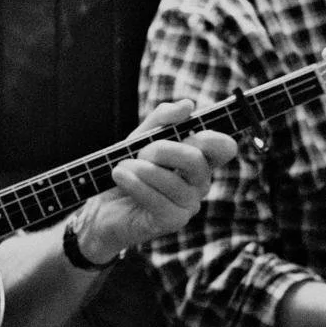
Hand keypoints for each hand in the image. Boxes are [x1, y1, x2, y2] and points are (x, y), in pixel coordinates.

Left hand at [71, 100, 238, 261]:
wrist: (101, 206)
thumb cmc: (127, 170)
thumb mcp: (140, 138)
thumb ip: (163, 119)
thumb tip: (188, 105)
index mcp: (198, 160)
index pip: (224, 148)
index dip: (213, 138)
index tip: (190, 134)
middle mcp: (199, 183)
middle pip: (195, 159)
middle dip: (162, 150)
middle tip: (139, 152)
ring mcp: (189, 204)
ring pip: (174, 181)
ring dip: (142, 169)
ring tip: (122, 167)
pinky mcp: (173, 221)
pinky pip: (158, 200)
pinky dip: (134, 184)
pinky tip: (119, 176)